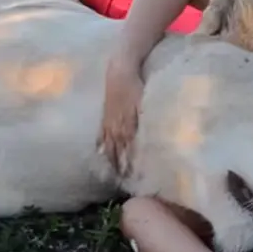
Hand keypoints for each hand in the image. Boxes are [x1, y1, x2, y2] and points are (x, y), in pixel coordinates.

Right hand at [98, 52, 143, 175]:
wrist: (120, 72)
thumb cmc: (136, 86)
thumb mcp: (143, 104)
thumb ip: (146, 122)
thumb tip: (153, 137)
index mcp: (128, 125)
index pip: (130, 149)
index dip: (133, 162)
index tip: (136, 175)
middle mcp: (117, 127)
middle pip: (119, 150)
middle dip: (122, 165)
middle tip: (125, 179)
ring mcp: (109, 122)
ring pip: (109, 145)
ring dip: (111, 158)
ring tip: (113, 171)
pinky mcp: (105, 116)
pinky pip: (101, 134)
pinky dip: (100, 144)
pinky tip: (99, 152)